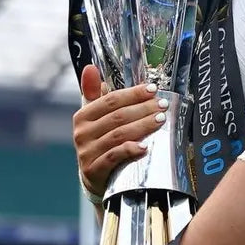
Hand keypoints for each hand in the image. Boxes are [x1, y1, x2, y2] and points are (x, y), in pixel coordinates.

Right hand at [73, 65, 166, 196]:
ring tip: (160, 120)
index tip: (153, 89)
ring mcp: (87, 153)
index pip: (111, 100)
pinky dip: (130, 150)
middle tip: (162, 106)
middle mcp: (82, 133)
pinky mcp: (94, 170)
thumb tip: (90, 67)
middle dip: (143, 109)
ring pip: (119, 135)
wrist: (94, 177)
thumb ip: (95, 93)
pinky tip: (145, 147)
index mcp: (83, 116)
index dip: (133, 94)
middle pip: (117, 117)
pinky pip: (114, 157)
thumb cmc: (99, 141)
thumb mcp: (95, 118)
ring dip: (142, 126)